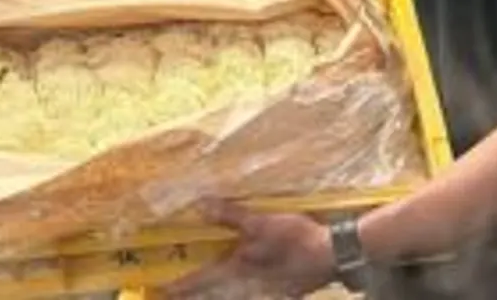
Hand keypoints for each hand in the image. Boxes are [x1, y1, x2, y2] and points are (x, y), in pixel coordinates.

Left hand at [159, 200, 337, 298]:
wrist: (334, 255)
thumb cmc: (295, 237)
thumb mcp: (261, 221)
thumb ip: (230, 216)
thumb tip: (200, 206)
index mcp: (240, 268)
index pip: (202, 279)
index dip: (181, 285)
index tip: (162, 291)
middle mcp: (249, 284)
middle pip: (217, 294)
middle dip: (196, 294)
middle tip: (176, 295)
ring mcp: (266, 290)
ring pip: (235, 297)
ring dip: (219, 295)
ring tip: (205, 293)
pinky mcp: (284, 291)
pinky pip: (257, 295)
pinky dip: (245, 293)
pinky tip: (244, 289)